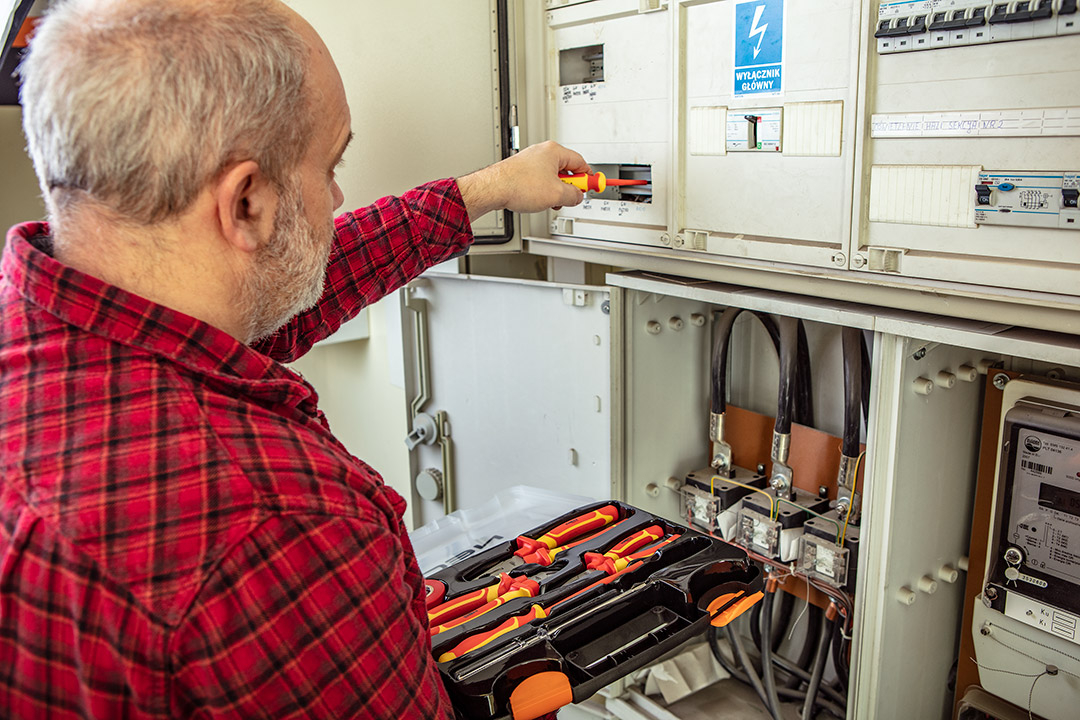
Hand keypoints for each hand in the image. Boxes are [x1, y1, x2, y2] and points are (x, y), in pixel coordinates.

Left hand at [457, 141, 590, 221]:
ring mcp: (530, 161)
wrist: (493, 189)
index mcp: (554, 151)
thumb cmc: (518, 185)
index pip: (580, 162)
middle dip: (569, 187)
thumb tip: (577, 196)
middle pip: (566, 169)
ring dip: (555, 191)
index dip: (588, 177)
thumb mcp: (557, 194)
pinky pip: (539, 180)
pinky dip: (542, 191)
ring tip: (549, 201)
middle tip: (570, 198)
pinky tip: (537, 201)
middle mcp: (541, 152)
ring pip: (552, 177)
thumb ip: (574, 195)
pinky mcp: (521, 170)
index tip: (593, 185)